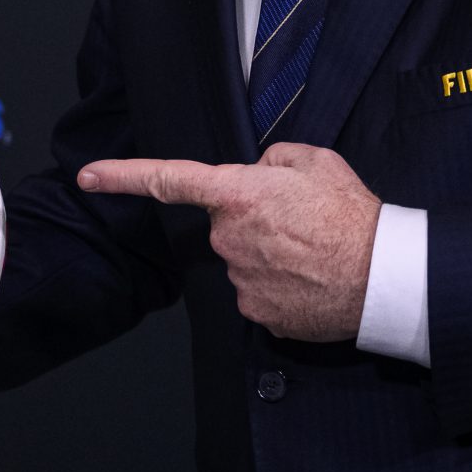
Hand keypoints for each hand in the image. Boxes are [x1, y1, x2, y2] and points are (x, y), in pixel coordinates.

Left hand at [80, 143, 380, 341]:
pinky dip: (280, 284)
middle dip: (251, 220)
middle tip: (299, 222)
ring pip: (242, 259)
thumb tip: (261, 171)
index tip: (87, 177)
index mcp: (239, 194)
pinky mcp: (258, 313)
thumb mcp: (317, 161)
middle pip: (224, 224)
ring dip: (269, 253)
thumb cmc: (352, 214)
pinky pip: (258, 291)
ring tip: (313, 251)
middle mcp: (229, 238)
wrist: (383, 276)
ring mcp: (241, 279)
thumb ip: (275, 158)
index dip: (122, 176)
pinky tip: (310, 279)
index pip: (169, 180)